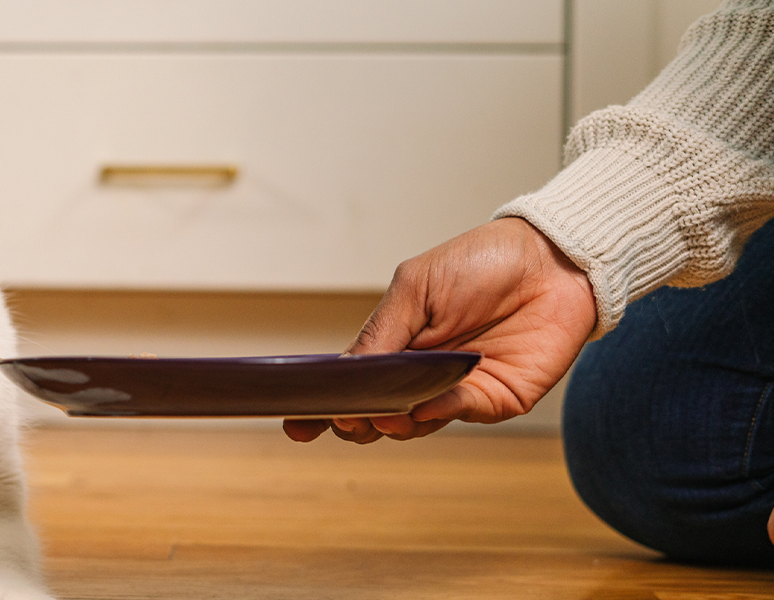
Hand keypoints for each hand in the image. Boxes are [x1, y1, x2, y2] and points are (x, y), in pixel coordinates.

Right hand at [283, 218, 596, 442]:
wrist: (552, 258)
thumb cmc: (481, 263)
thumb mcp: (416, 286)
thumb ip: (383, 331)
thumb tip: (351, 374)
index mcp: (395, 346)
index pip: (351, 384)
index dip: (322, 407)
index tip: (295, 421)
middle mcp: (422, 376)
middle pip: (376, 414)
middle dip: (353, 421)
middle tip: (340, 418)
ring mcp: (457, 391)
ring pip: (413, 423)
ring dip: (391, 421)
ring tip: (375, 413)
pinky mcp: (497, 399)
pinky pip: (458, 412)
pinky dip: (435, 410)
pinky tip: (419, 404)